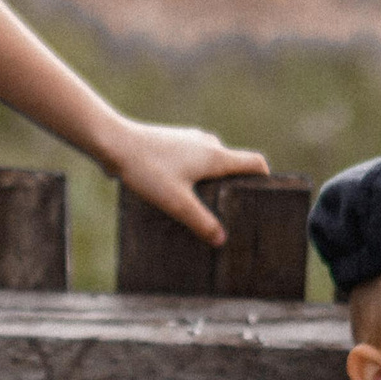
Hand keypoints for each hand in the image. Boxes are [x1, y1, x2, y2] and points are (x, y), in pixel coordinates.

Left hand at [106, 119, 269, 245]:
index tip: (263, 198)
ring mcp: (190, 140)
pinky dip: (195, 175)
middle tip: (231, 212)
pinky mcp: (173, 142)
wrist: (115, 143)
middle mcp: (207, 144)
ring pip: (212, 162)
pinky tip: (180, 193)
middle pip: (234, 164)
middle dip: (235, 186)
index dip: (265, 179)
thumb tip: (222, 239)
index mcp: (216, 156)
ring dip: (213, 181)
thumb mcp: (177, 203)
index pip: (255, 162)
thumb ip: (201, 222)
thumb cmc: (148, 170)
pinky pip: (194, 160)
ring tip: (205, 206)